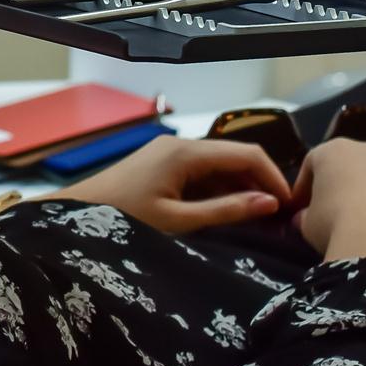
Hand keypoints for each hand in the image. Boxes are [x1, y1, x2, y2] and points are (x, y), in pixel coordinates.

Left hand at [56, 136, 292, 234]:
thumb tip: (270, 203)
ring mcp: (170, 152)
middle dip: (260, 183)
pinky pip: (202, 172)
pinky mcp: (162, 164)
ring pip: (220, 165)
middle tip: (279, 218)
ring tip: (259, 220)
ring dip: (241, 188)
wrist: (74, 215)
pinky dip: (220, 189)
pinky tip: (229, 213)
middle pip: (235, 157)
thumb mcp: (178, 221)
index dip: (275, 178)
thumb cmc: (121, 219)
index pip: (247, 154)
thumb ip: (226, 211)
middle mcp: (181, 144)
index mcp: (186, 152)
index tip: (292, 206)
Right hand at [291, 137, 365, 280]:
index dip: (305, 187)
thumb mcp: (306, 224)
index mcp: (332, 151)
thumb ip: (305, 215)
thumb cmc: (334, 225)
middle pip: (352, 163)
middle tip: (339, 211)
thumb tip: (303, 217)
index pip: (313, 164)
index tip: (302, 208)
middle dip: (345, 183)